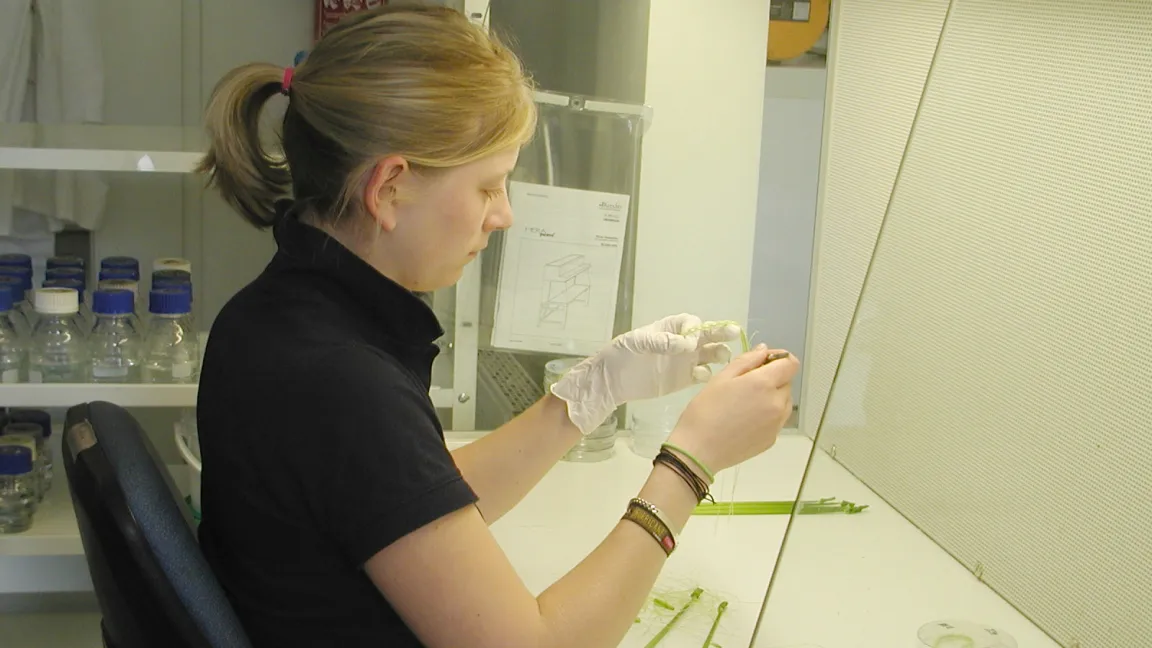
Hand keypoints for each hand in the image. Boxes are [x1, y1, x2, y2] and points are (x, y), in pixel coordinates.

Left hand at [551, 314, 740, 434]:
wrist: (612, 381)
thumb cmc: (621, 354)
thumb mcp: (638, 342)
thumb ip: (663, 341)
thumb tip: (688, 344)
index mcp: (670, 328)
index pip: (692, 323)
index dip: (696, 328)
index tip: (693, 338)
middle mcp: (682, 343)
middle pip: (708, 336)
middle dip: (721, 333)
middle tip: (734, 333)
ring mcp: (684, 361)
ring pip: (710, 355)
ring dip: (718, 354)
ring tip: (722, 356)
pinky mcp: (683, 379)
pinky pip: (701, 374)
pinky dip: (706, 374)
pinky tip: (702, 375)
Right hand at [665, 345, 797, 474]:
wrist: (698, 451)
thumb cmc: (705, 410)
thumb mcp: (721, 378)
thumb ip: (746, 361)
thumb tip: (764, 350)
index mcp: (764, 384)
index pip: (790, 363)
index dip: (779, 358)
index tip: (762, 362)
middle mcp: (777, 403)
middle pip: (787, 382)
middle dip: (772, 378)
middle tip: (745, 385)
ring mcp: (777, 424)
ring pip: (784, 402)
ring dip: (772, 397)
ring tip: (746, 404)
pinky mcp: (772, 439)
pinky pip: (777, 419)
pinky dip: (767, 415)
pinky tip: (745, 420)